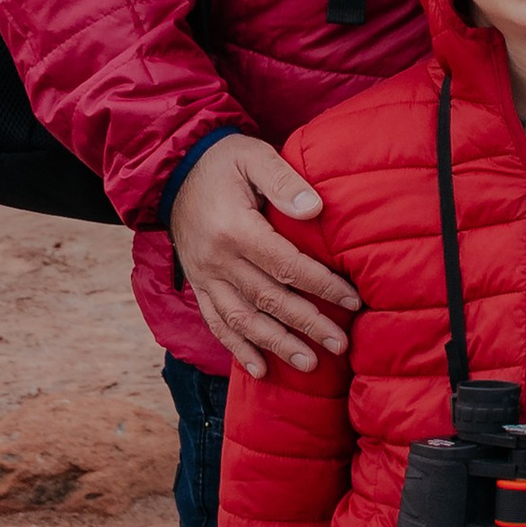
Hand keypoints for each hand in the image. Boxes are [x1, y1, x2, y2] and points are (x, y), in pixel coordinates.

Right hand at [168, 135, 356, 380]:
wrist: (173, 170)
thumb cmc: (224, 161)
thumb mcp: (254, 157)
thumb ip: (284, 182)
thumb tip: (315, 209)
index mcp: (235, 229)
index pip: (286, 265)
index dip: (321, 285)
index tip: (353, 300)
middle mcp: (217, 260)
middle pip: (269, 299)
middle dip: (307, 325)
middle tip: (340, 345)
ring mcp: (204, 276)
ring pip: (242, 319)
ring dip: (276, 345)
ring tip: (309, 364)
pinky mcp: (198, 284)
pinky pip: (216, 322)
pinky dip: (237, 347)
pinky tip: (258, 369)